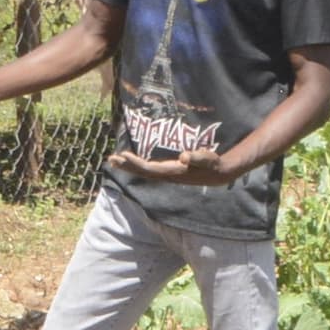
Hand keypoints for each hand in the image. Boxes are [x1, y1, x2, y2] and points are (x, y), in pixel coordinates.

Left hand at [108, 145, 237, 187]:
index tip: (123, 155)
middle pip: (142, 171)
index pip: (149, 169)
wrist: (218, 174)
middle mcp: (167, 175)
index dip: (136, 163)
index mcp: (172, 172)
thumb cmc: (212, 164)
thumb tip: (184, 156)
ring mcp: (167, 174)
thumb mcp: (207, 159)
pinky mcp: (169, 171)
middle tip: (110, 159)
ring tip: (114, 160)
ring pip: (143, 171)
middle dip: (126, 165)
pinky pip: (148, 169)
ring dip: (128, 166)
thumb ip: (197, 158)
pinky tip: (130, 161)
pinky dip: (137, 164)